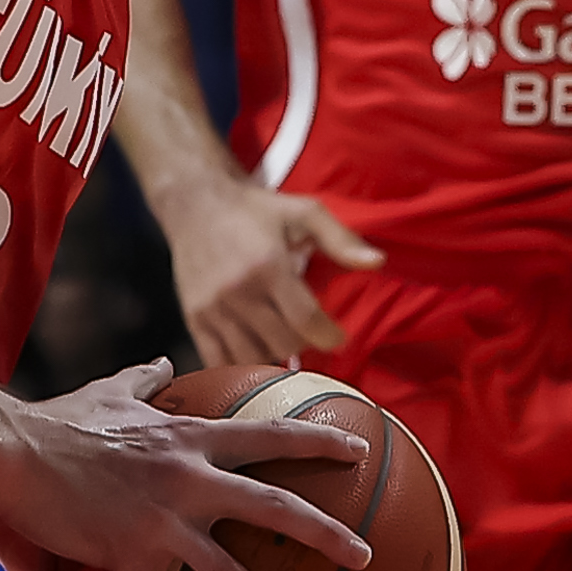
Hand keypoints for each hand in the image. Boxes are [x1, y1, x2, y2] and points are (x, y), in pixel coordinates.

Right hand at [2, 356, 371, 570]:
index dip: (318, 441)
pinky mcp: (127, 557)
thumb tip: (162, 362)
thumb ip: (145, 378)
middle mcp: (188, 480)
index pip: (269, 436)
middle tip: (365, 558)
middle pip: (274, 508)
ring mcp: (161, 522)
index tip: (359, 450)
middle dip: (326, 534)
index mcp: (191, 439)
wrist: (13, 452)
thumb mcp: (112, 389)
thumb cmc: (60, 420)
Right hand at [160, 166, 380, 368]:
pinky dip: (240, 368)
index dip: (328, 336)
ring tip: (282, 343)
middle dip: (302, 344)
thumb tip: (377, 262)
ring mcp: (213, 309)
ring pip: (252, 358)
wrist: (195, 202)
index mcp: (268, 266)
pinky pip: (218, 362)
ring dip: (273, 358)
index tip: (337, 338)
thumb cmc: (254, 209)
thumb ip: (340, 239)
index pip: (306, 320)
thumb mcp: (303, 212)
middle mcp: (238, 291)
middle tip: (308, 334)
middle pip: (282, 343)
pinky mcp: (195, 319)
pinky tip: (254, 357)